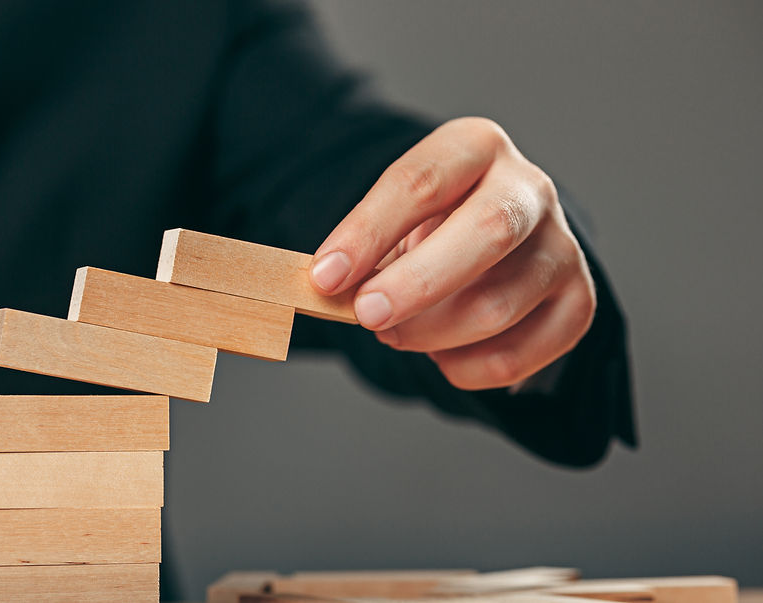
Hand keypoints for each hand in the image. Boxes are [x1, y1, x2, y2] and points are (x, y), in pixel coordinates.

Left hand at [309, 117, 595, 390]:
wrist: (493, 240)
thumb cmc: (431, 226)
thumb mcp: (394, 218)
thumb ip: (363, 248)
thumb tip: (329, 288)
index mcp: (476, 147)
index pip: (421, 182)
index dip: (368, 233)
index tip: (325, 277)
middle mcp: (529, 189)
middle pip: (488, 232)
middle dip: (416, 284)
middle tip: (366, 315)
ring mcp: (563, 247)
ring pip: (498, 305)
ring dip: (430, 334)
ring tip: (394, 333)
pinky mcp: (577, 303)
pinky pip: (518, 355)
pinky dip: (464, 368)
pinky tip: (439, 355)